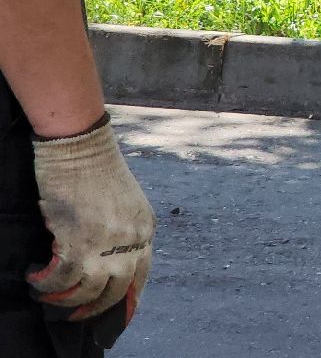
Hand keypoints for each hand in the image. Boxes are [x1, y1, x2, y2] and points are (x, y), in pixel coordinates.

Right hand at [30, 120, 153, 321]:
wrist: (80, 146)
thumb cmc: (96, 171)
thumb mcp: (124, 205)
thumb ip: (123, 233)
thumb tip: (109, 263)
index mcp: (145, 230)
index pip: (141, 277)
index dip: (126, 301)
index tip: (112, 315)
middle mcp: (131, 240)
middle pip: (116, 291)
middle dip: (92, 308)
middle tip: (72, 313)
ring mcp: (105, 242)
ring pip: (86, 290)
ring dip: (62, 298)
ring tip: (46, 292)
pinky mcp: (77, 239)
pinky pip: (60, 278)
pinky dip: (44, 283)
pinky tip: (34, 275)